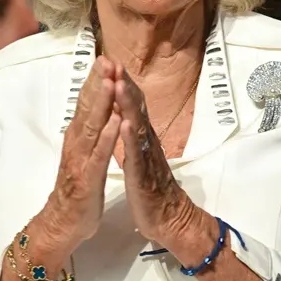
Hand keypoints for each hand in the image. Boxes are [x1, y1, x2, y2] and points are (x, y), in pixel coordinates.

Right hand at [34, 56, 120, 250]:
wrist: (62, 224)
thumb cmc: (76, 190)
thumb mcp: (82, 155)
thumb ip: (86, 133)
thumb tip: (92, 111)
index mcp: (78, 137)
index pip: (86, 103)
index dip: (95, 81)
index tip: (106, 58)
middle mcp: (77, 143)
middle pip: (87, 108)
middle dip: (98, 83)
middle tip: (106, 59)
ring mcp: (81, 159)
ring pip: (92, 126)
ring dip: (101, 103)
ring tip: (110, 81)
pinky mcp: (88, 177)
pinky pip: (100, 154)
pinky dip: (107, 137)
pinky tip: (115, 122)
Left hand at [116, 70, 197, 243]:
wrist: (168, 219)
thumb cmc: (152, 190)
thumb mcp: (142, 156)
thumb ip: (138, 136)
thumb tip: (130, 116)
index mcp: (143, 137)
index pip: (133, 105)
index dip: (123, 83)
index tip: (111, 62)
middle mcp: (146, 141)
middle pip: (136, 107)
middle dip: (124, 84)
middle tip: (114, 61)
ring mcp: (146, 156)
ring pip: (136, 125)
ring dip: (127, 104)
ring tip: (118, 83)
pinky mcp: (142, 174)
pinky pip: (136, 154)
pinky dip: (129, 138)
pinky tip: (123, 123)